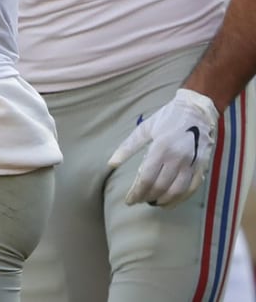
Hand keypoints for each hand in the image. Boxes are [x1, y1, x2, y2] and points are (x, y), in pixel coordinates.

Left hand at [107, 88, 218, 206]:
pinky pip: (192, 188)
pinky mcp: (202, 166)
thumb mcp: (144, 129)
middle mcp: (177, 158)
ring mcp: (192, 164)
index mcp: (161, 148)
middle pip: (161, 187)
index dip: (137, 193)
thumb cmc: (167, 118)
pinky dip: (181, 199)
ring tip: (153, 202)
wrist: (196, 110)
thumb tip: (111, 164)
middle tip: (139, 201)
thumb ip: (127, 147)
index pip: (147, 178)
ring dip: (164, 201)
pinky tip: (171, 201)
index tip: (129, 201)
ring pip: (177, 191)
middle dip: (148, 197)